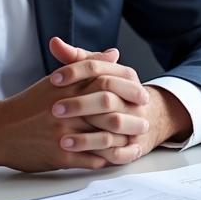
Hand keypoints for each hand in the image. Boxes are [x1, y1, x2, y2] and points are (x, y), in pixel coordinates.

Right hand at [0, 41, 148, 171]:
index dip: (129, 89)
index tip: (143, 95)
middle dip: (131, 117)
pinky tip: (114, 158)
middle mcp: (67, 109)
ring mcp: (63, 133)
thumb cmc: (28, 105)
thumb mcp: (56, 81)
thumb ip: (87, 65)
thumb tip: (114, 54)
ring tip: (134, 142)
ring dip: (122, 141)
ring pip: (103, 137)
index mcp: (67, 88)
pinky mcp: (58, 155)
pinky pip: (89, 159)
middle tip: (145, 122)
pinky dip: (105, 159)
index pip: (107, 83)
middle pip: (110, 110)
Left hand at [49, 40, 192, 164]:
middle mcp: (134, 97)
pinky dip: (99, 154)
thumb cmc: (113, 95)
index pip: (99, 68)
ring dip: (87, 134)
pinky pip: (119, 152)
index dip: (75, 72)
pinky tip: (80, 157)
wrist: (147, 120)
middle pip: (107, 97)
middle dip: (79, 104)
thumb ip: (77, 59)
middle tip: (54, 109)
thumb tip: (55, 42)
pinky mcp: (135, 146)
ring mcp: (137, 121)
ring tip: (62, 139)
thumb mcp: (98, 75)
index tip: (53, 79)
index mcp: (126, 75)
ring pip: (114, 124)